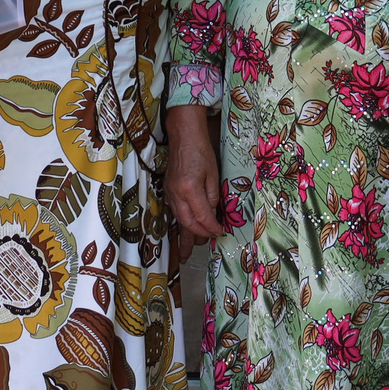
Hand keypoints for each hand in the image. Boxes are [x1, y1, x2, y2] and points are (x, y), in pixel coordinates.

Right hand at [165, 104, 223, 268]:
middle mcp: (177, 194)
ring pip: (179, 219)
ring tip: (185, 252)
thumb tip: (213, 216)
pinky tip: (183, 230)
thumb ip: (212, 197)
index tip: (220, 233)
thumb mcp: (213, 174)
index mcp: (190, 189)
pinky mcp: (168, 190)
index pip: (202, 216)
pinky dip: (180, 223)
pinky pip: (174, 212)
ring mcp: (170, 193)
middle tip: (206, 244)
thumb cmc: (201, 152)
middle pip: (187, 222)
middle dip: (198, 236)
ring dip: (184, 235)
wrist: (184, 137)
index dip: (211, 228)